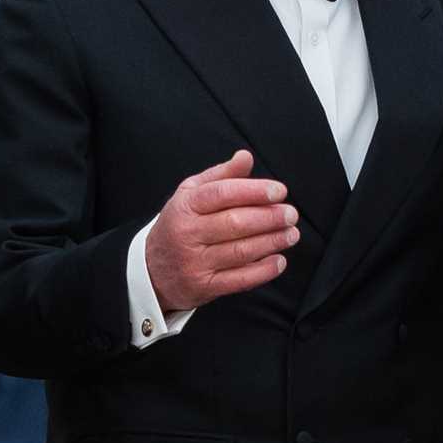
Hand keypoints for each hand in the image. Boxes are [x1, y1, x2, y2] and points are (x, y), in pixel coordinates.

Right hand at [145, 150, 299, 313]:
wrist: (152, 270)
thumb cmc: (179, 225)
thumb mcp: (191, 194)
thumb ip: (221, 175)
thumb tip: (246, 156)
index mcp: (185, 206)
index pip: (222, 194)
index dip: (254, 191)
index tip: (279, 191)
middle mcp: (188, 234)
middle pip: (235, 223)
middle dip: (269, 218)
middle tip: (291, 214)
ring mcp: (195, 262)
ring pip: (240, 251)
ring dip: (272, 242)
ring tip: (291, 234)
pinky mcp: (204, 286)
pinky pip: (239, 280)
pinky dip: (264, 270)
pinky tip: (279, 260)